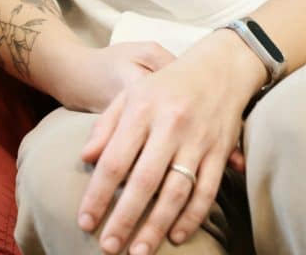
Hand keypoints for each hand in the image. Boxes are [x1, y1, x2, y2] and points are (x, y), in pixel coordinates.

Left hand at [75, 31, 262, 254]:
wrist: (218, 70)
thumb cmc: (165, 85)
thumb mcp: (130, 94)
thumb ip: (106, 126)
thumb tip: (85, 158)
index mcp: (140, 111)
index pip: (114, 160)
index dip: (98, 193)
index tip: (84, 220)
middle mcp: (168, 127)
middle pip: (143, 181)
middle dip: (124, 218)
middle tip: (108, 247)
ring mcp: (198, 142)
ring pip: (175, 192)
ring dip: (156, 226)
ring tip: (138, 251)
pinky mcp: (221, 153)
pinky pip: (206, 191)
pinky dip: (191, 217)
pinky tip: (175, 236)